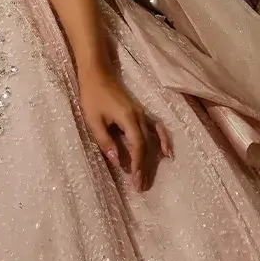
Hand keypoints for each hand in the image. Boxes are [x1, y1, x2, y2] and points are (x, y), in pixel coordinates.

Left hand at [78, 66, 171, 191]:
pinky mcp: (140, 112)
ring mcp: (142, 114)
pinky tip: (167, 152)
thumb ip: (106, 141)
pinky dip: (163, 140)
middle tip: (142, 186)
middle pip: (147, 146)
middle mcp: (139, 117)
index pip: (138, 146)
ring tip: (151, 175)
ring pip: (153, 139)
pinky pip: (156, 128)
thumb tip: (118, 162)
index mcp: (129, 119)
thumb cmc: (93, 96)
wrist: (98, 74)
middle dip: (144, 167)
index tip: (136, 179)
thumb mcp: (94, 121)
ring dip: (154, 158)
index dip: (138, 164)